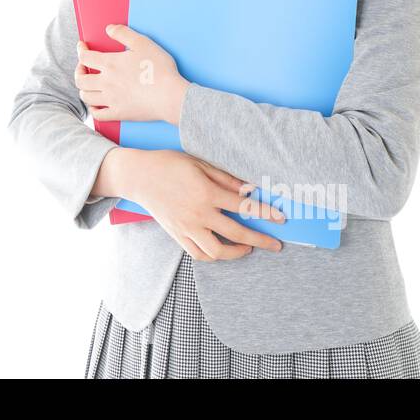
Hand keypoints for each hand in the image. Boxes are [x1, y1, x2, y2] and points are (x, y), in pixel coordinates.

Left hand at [74, 24, 189, 124]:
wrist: (170, 96)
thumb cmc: (159, 69)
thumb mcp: (143, 43)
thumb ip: (124, 34)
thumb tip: (108, 28)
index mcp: (110, 64)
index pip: (85, 57)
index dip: (80, 50)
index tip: (81, 46)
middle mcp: (106, 83)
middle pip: (80, 79)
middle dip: (79, 71)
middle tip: (83, 68)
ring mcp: (111, 100)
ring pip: (86, 97)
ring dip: (84, 90)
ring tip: (89, 85)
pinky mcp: (119, 113)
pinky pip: (98, 115)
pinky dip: (93, 110)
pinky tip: (97, 105)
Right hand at [128, 151, 286, 260]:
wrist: (139, 176)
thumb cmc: (169, 165)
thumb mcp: (199, 164)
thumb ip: (225, 179)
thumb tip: (249, 189)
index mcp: (206, 193)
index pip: (243, 206)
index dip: (265, 213)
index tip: (280, 219)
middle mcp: (198, 214)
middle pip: (236, 233)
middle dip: (260, 240)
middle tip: (275, 245)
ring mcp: (187, 227)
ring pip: (217, 251)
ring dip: (236, 253)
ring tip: (247, 248)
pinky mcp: (177, 235)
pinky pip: (198, 254)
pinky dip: (213, 255)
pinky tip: (222, 250)